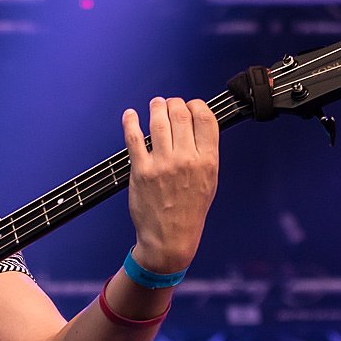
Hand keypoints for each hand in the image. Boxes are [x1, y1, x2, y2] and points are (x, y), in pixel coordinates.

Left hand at [122, 96, 218, 273]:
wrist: (170, 237)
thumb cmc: (189, 211)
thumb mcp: (209, 181)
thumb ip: (205, 154)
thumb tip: (197, 127)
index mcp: (208, 161)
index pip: (205, 119)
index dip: (197, 105)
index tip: (190, 104)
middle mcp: (186, 160)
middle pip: (181, 115)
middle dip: (174, 104)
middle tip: (169, 103)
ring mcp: (162, 164)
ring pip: (158, 122)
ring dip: (156, 107)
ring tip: (155, 105)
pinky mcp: (141, 170)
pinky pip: (134, 138)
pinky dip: (131, 122)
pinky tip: (130, 115)